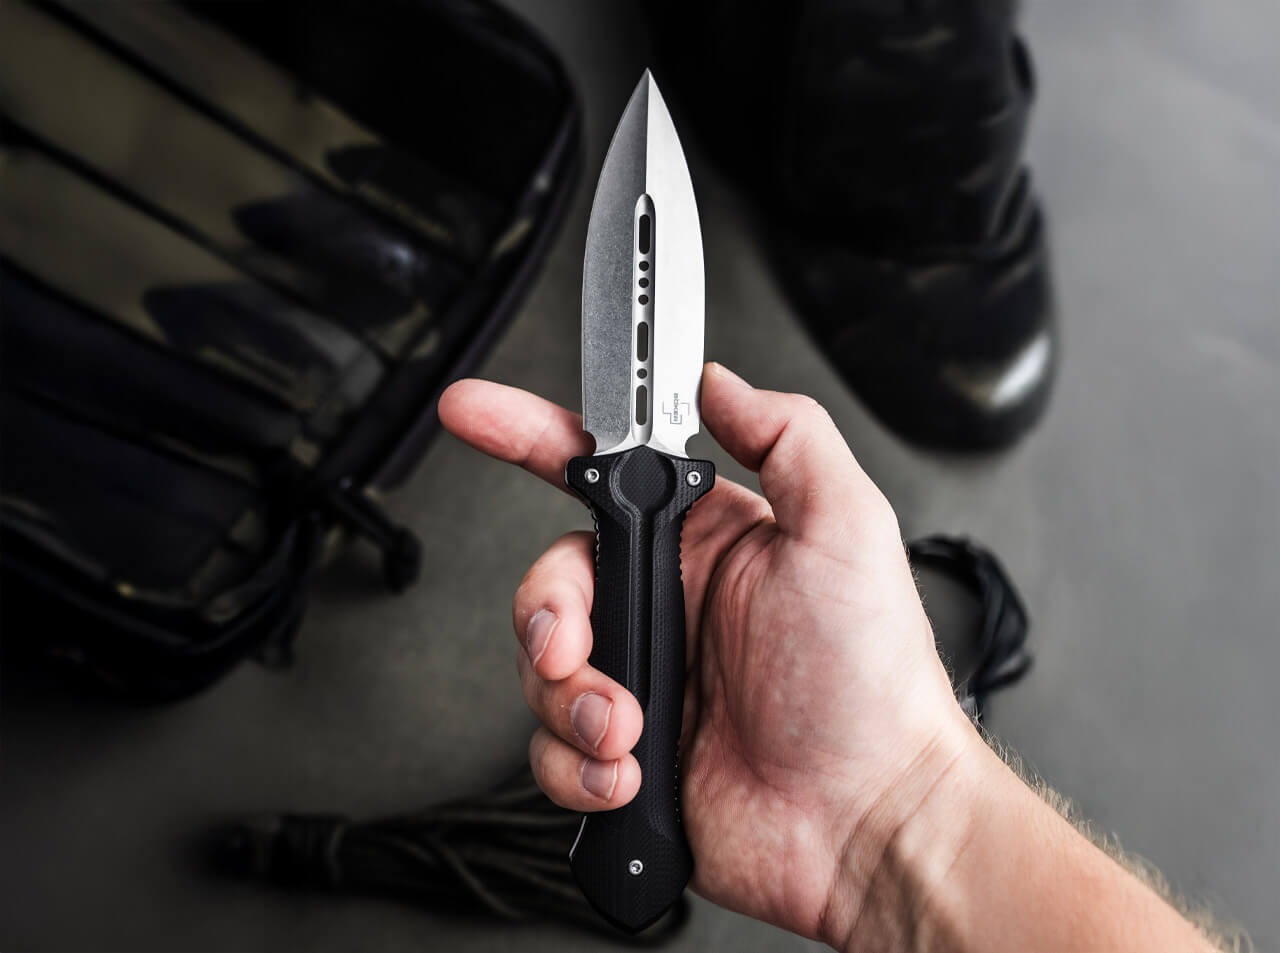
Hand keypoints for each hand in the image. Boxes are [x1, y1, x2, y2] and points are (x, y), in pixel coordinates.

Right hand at [438, 363, 974, 942]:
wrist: (865, 821)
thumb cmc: (870, 684)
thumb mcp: (845, 529)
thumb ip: (785, 435)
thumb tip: (718, 382)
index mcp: (706, 542)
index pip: (605, 471)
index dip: (531, 434)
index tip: (477, 412)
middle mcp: (667, 605)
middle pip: (551, 578)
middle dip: (548, 615)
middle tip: (571, 646)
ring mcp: (644, 679)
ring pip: (541, 666)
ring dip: (573, 701)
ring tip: (630, 728)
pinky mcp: (624, 751)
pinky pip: (552, 747)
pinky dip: (580, 764)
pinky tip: (630, 771)